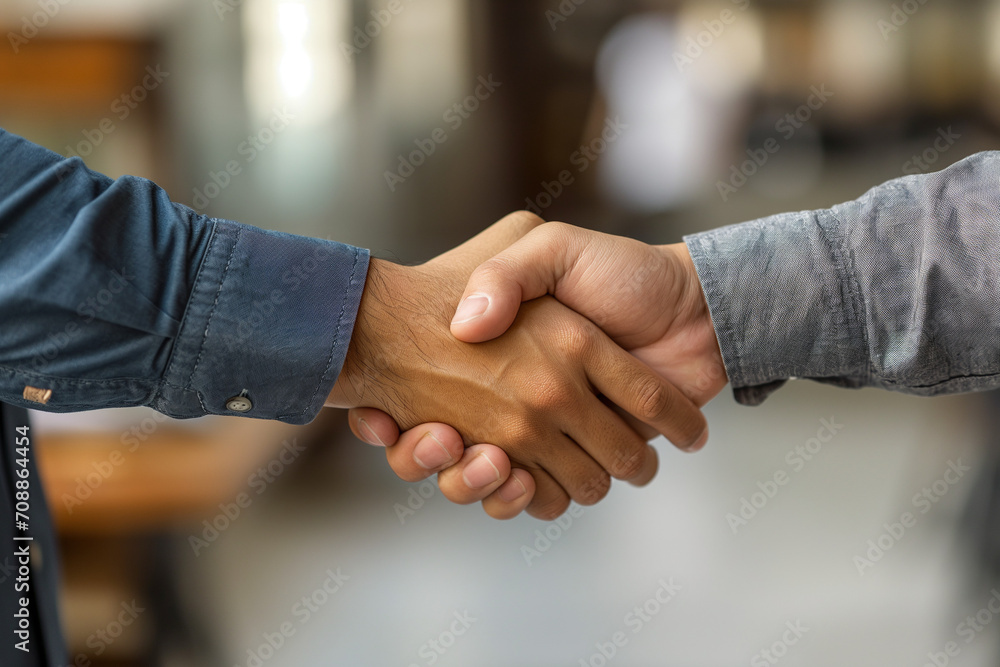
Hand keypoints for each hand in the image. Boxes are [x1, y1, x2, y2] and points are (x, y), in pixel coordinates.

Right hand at [328, 213, 706, 519]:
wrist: (691, 310)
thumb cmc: (622, 273)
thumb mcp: (554, 247)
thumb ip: (507, 271)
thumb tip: (466, 325)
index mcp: (496, 351)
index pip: (416, 392)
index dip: (386, 415)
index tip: (376, 418)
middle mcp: (510, 396)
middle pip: (440, 448)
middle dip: (423, 455)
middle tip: (435, 437)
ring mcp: (542, 432)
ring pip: (481, 480)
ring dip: (470, 481)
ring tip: (485, 456)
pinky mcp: (576, 460)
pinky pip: (532, 498)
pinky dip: (520, 499)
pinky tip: (521, 480)